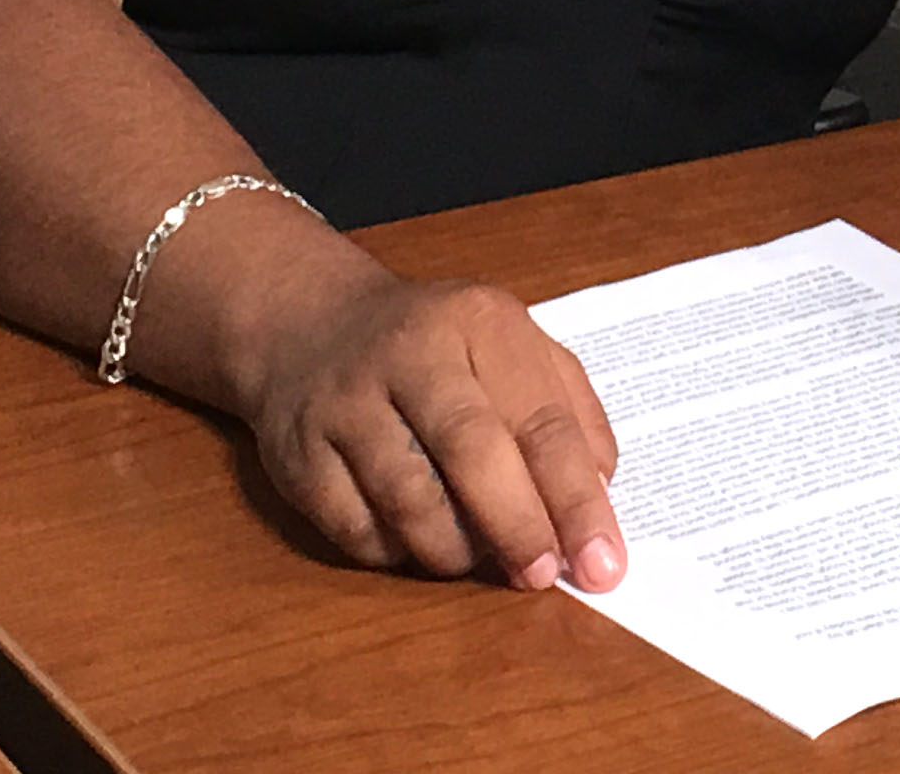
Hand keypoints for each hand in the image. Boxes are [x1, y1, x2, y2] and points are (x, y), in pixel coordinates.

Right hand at [228, 246, 625, 589]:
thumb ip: (568, 409)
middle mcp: (410, 353)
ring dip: (455, 550)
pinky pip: (354, 529)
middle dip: (518, 528)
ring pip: (408, 499)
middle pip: (472, 453)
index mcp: (481, 322)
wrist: (309, 324)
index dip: (576, 501)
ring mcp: (345, 402)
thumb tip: (600, 493)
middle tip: (541, 576)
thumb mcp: (512, 347)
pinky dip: (396, 553)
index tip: (603, 564)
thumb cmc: (439, 348)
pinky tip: (416, 544)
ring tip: (479, 559)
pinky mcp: (296, 453)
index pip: (541, 420)